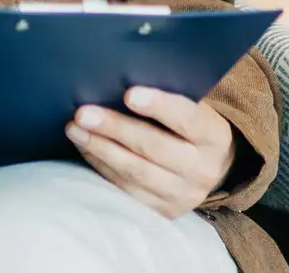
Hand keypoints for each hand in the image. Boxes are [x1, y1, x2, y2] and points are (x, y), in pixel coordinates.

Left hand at [66, 87, 235, 218]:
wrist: (207, 167)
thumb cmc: (186, 126)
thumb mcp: (190, 108)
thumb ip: (165, 96)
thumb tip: (117, 78)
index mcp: (214, 137)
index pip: (188, 118)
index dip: (159, 105)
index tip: (128, 93)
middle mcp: (203, 169)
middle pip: (154, 147)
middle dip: (115, 128)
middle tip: (83, 113)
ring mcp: (183, 194)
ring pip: (135, 171)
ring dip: (99, 148)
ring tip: (74, 129)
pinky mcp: (163, 210)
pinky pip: (126, 188)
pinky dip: (101, 165)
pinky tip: (84, 147)